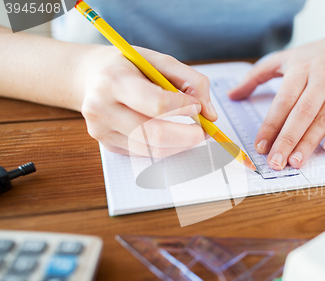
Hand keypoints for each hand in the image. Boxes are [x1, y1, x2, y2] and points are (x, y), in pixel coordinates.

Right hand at [77, 46, 216, 156]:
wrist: (90, 76)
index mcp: (113, 80)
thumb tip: (210, 114)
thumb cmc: (129, 66)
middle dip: (188, 136)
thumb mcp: (159, 60)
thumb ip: (191, 81)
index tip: (198, 107)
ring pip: (152, 149)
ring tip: (191, 131)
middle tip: (205, 131)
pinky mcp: (107, 144)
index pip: (156, 104)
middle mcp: (101, 107)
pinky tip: (168, 132)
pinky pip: (145, 152)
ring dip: (180, 144)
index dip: (183, 108)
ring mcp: (101, 130)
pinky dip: (164, 145)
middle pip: (155, 134)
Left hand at [228, 26, 324, 169]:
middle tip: (275, 162)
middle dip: (287, 140)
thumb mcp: (284, 59)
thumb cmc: (314, 57)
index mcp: (300, 69)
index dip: (271, 125)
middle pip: (302, 113)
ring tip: (295, 162)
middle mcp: (322, 78)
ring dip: (309, 143)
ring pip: (324, 119)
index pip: (283, 101)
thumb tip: (231, 95)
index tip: (260, 146)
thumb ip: (256, 76)